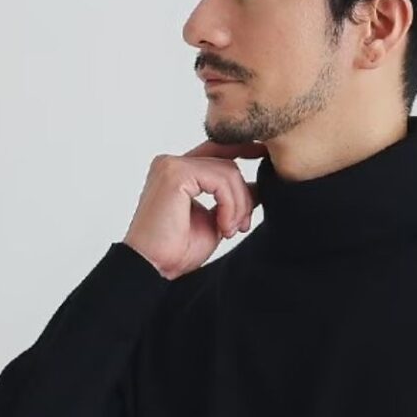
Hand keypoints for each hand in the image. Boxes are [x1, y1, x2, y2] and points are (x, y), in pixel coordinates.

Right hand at [123, 141, 265, 278]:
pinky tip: (223, 226)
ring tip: (229, 230)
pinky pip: (219, 180)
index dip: (242, 148)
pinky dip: (229, 205)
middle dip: (243, 195)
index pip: (216, 151)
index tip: (263, 155)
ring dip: (238, 205)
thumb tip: (256, 187)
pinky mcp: (175, 174)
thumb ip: (231, 201)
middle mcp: (173, 163)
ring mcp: (172, 165)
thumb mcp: (215, 221)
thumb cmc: (175, 251)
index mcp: (179, 172)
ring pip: (228, 171)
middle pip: (226, 161)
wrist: (152, 267)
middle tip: (241, 226)